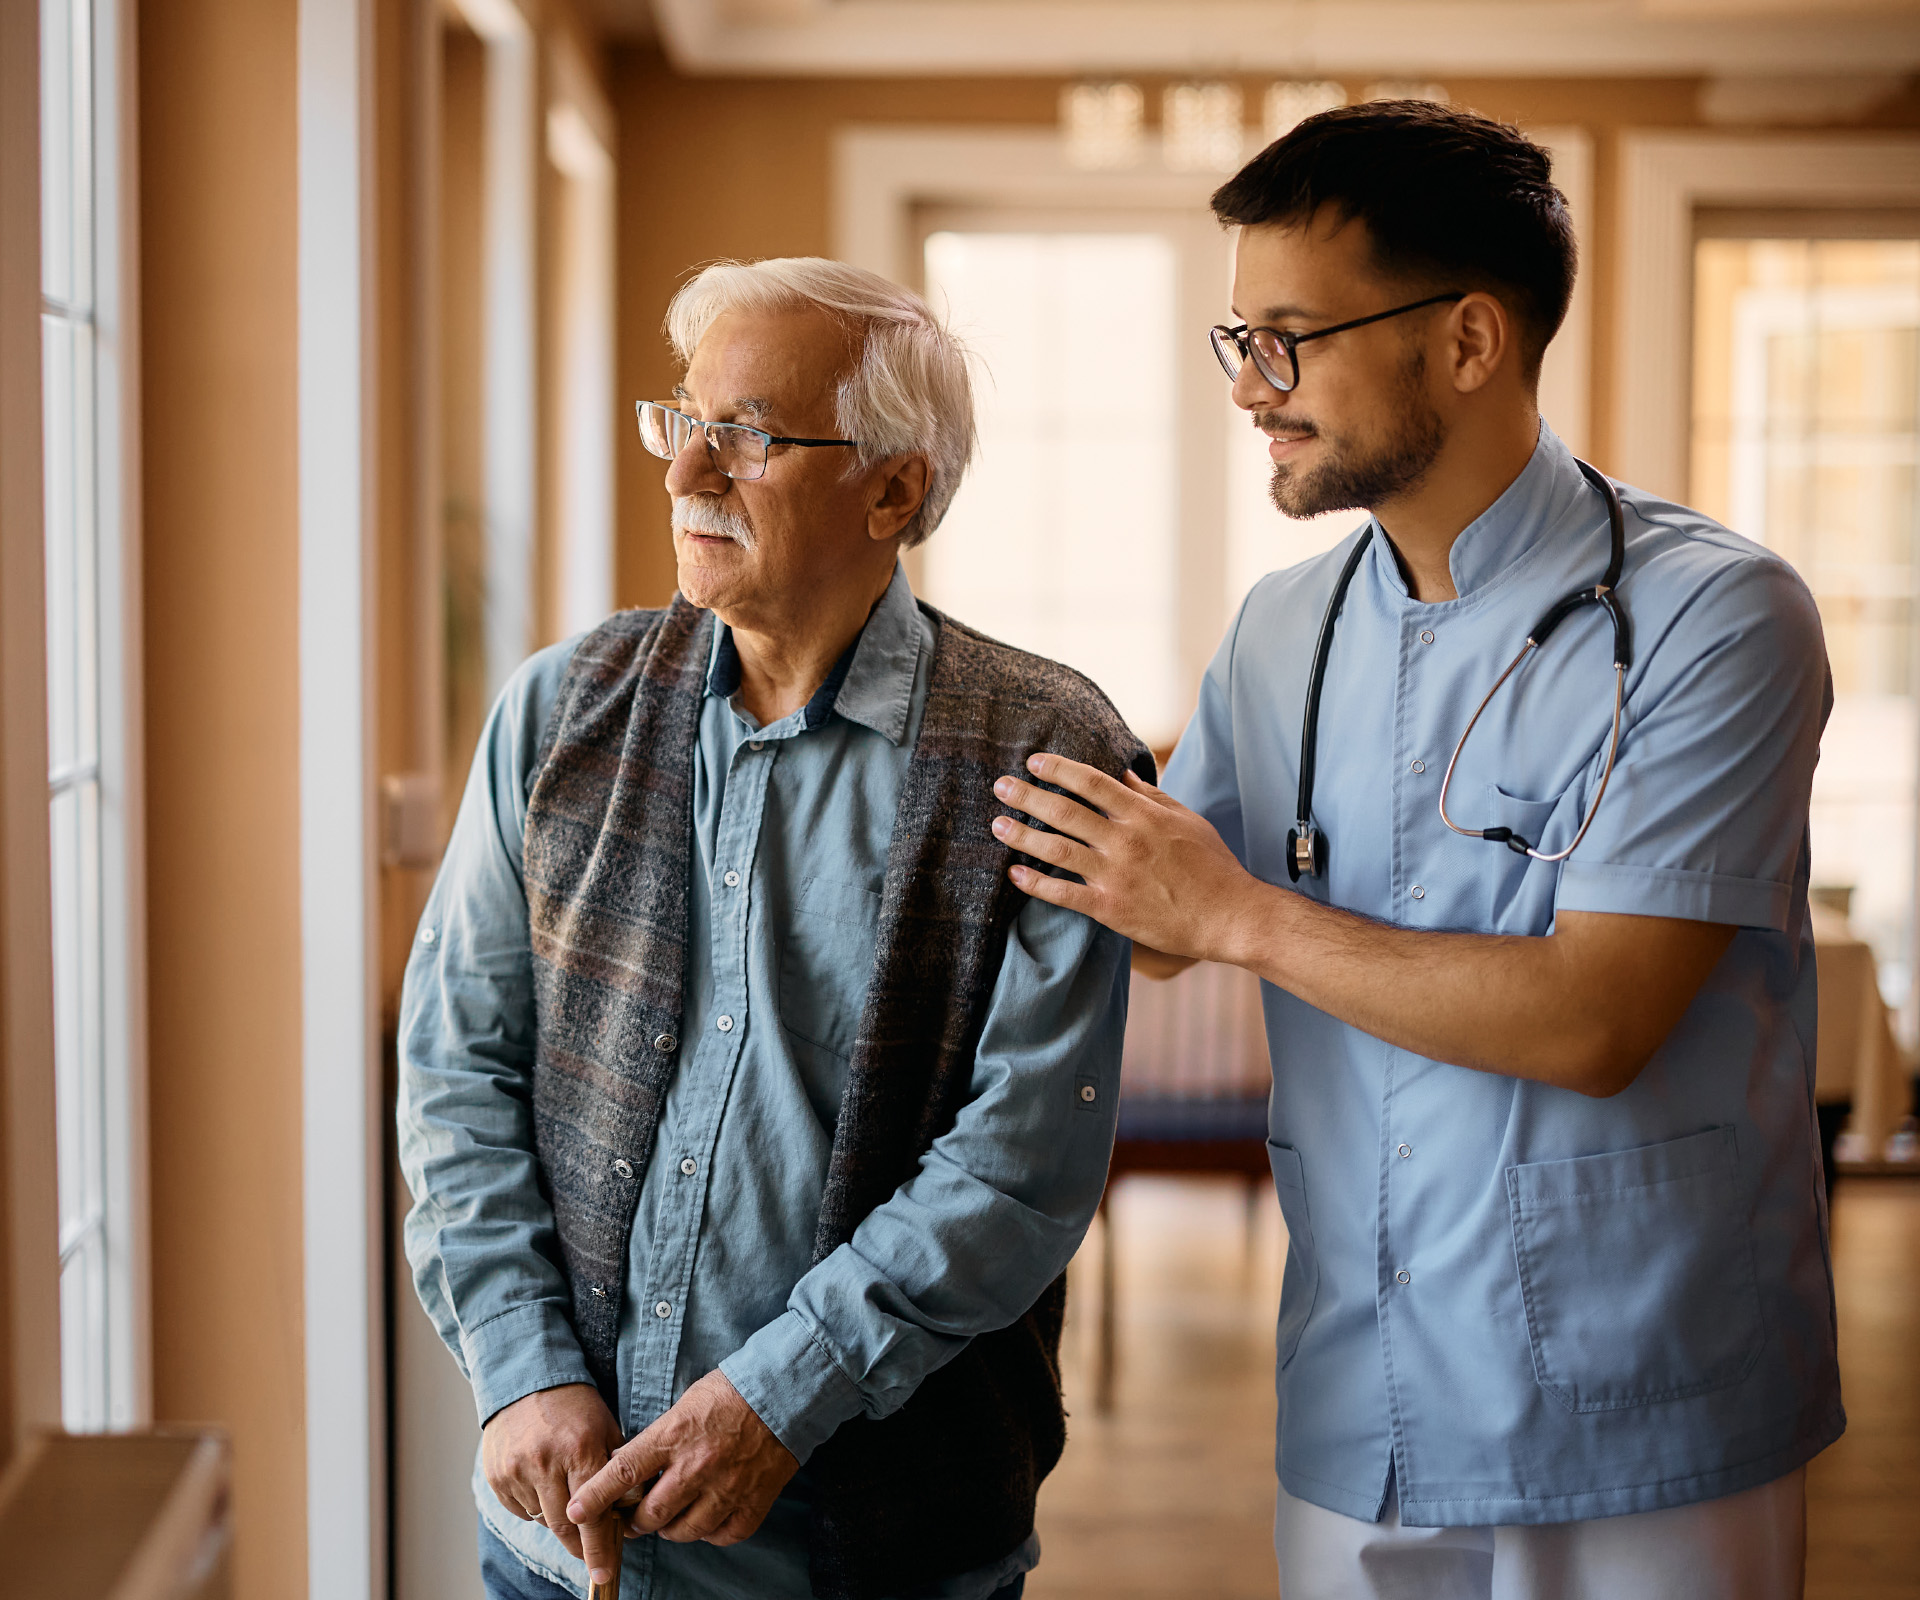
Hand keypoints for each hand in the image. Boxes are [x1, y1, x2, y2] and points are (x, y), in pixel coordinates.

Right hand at [481, 1383, 626, 1563]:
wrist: (526, 1380)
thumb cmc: (574, 1406)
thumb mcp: (606, 1428)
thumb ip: (614, 1469)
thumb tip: (626, 1510)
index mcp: (579, 1449)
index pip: (593, 1514)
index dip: (599, 1549)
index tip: (603, 1574)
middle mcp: (545, 1462)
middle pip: (564, 1526)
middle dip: (580, 1546)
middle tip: (591, 1555)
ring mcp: (517, 1470)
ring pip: (542, 1519)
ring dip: (558, 1519)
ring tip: (565, 1494)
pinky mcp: (497, 1475)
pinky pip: (521, 1509)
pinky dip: (535, 1507)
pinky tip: (542, 1483)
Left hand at [568, 1370, 798, 1561]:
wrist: (783, 1391)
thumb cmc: (729, 1393)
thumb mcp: (683, 1406)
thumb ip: (657, 1439)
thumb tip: (626, 1466)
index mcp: (674, 1436)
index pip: (623, 1474)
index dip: (595, 1497)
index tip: (576, 1512)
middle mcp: (696, 1466)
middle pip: (649, 1514)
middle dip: (634, 1522)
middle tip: (633, 1519)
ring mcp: (726, 1488)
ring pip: (682, 1531)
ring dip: (670, 1528)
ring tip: (672, 1516)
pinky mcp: (752, 1502)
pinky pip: (720, 1535)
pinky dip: (709, 1532)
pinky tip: (708, 1517)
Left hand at [991, 754, 1264, 963]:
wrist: (1229, 916)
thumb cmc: (1212, 866)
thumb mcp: (1187, 820)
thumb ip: (1152, 796)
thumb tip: (1123, 773)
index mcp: (1144, 815)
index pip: (1092, 782)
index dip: (1059, 769)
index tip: (1033, 761)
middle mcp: (1126, 840)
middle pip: (1066, 811)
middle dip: (1028, 796)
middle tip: (1001, 786)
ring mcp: (1116, 875)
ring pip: (1058, 850)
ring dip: (1022, 836)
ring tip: (997, 824)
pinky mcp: (1111, 908)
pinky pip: (1064, 894)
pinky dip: (1036, 884)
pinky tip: (1014, 873)